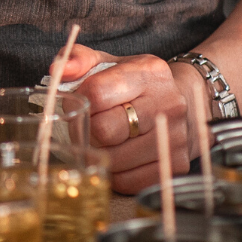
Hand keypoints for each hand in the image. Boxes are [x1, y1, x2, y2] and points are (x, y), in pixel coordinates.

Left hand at [63, 44, 198, 193]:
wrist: (184, 100)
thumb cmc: (135, 83)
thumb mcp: (108, 62)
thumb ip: (79, 59)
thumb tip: (58, 71)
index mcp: (148, 72)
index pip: (97, 93)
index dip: (78, 102)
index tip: (79, 104)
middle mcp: (168, 103)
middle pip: (105, 130)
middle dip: (88, 130)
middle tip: (88, 126)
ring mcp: (176, 136)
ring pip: (115, 160)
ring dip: (99, 154)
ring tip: (102, 141)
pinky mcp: (177, 165)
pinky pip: (129, 182)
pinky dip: (114, 174)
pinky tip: (116, 157)